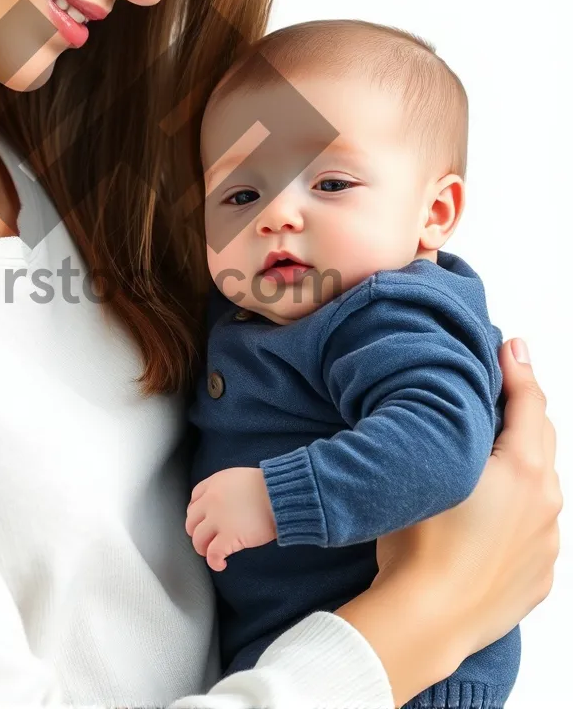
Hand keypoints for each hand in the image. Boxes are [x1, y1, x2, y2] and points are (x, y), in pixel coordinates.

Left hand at [185, 467, 277, 570]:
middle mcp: (211, 501)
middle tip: (206, 539)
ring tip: (211, 553)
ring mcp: (218, 519)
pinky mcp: (229, 536)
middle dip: (197, 532)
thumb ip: (226, 489)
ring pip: (198, 539)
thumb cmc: (268, 487)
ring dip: (203, 549)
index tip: (202, 521)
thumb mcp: (240, 478)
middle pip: (191, 521)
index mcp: (214, 484)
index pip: (194, 500)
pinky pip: (213, 554)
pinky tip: (221, 564)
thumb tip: (226, 504)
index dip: (196, 514)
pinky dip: (214, 562)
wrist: (280, 495)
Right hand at [347, 338, 561, 692]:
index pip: (529, 403)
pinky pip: (535, 528)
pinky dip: (519, 509)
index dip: (519, 369)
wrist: (426, 620)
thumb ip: (455, 427)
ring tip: (490, 453)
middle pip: (542, 439)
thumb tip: (459, 398)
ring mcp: (547, 544)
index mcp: (523, 470)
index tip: (510, 345)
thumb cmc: (418, 543)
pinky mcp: (539, 576)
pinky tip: (490, 513)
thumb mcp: (431, 467)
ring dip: (521, 462)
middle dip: (524, 410)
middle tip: (503, 385)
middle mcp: (546, 503)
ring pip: (540, 485)